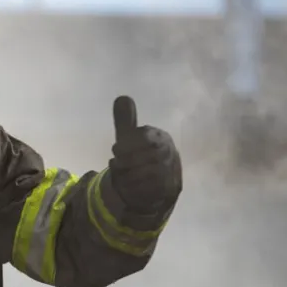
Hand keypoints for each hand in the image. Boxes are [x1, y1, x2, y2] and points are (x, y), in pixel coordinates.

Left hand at [109, 96, 181, 213]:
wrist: (157, 183)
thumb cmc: (140, 156)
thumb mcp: (130, 138)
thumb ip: (125, 120)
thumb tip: (122, 97)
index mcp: (160, 137)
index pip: (144, 136)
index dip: (126, 144)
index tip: (116, 149)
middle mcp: (169, 152)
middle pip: (142, 156)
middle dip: (124, 161)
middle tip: (116, 163)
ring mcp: (171, 171)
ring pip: (143, 173)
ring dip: (126, 175)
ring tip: (121, 174)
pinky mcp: (168, 189)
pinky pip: (147, 189)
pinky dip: (132, 187)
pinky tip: (127, 185)